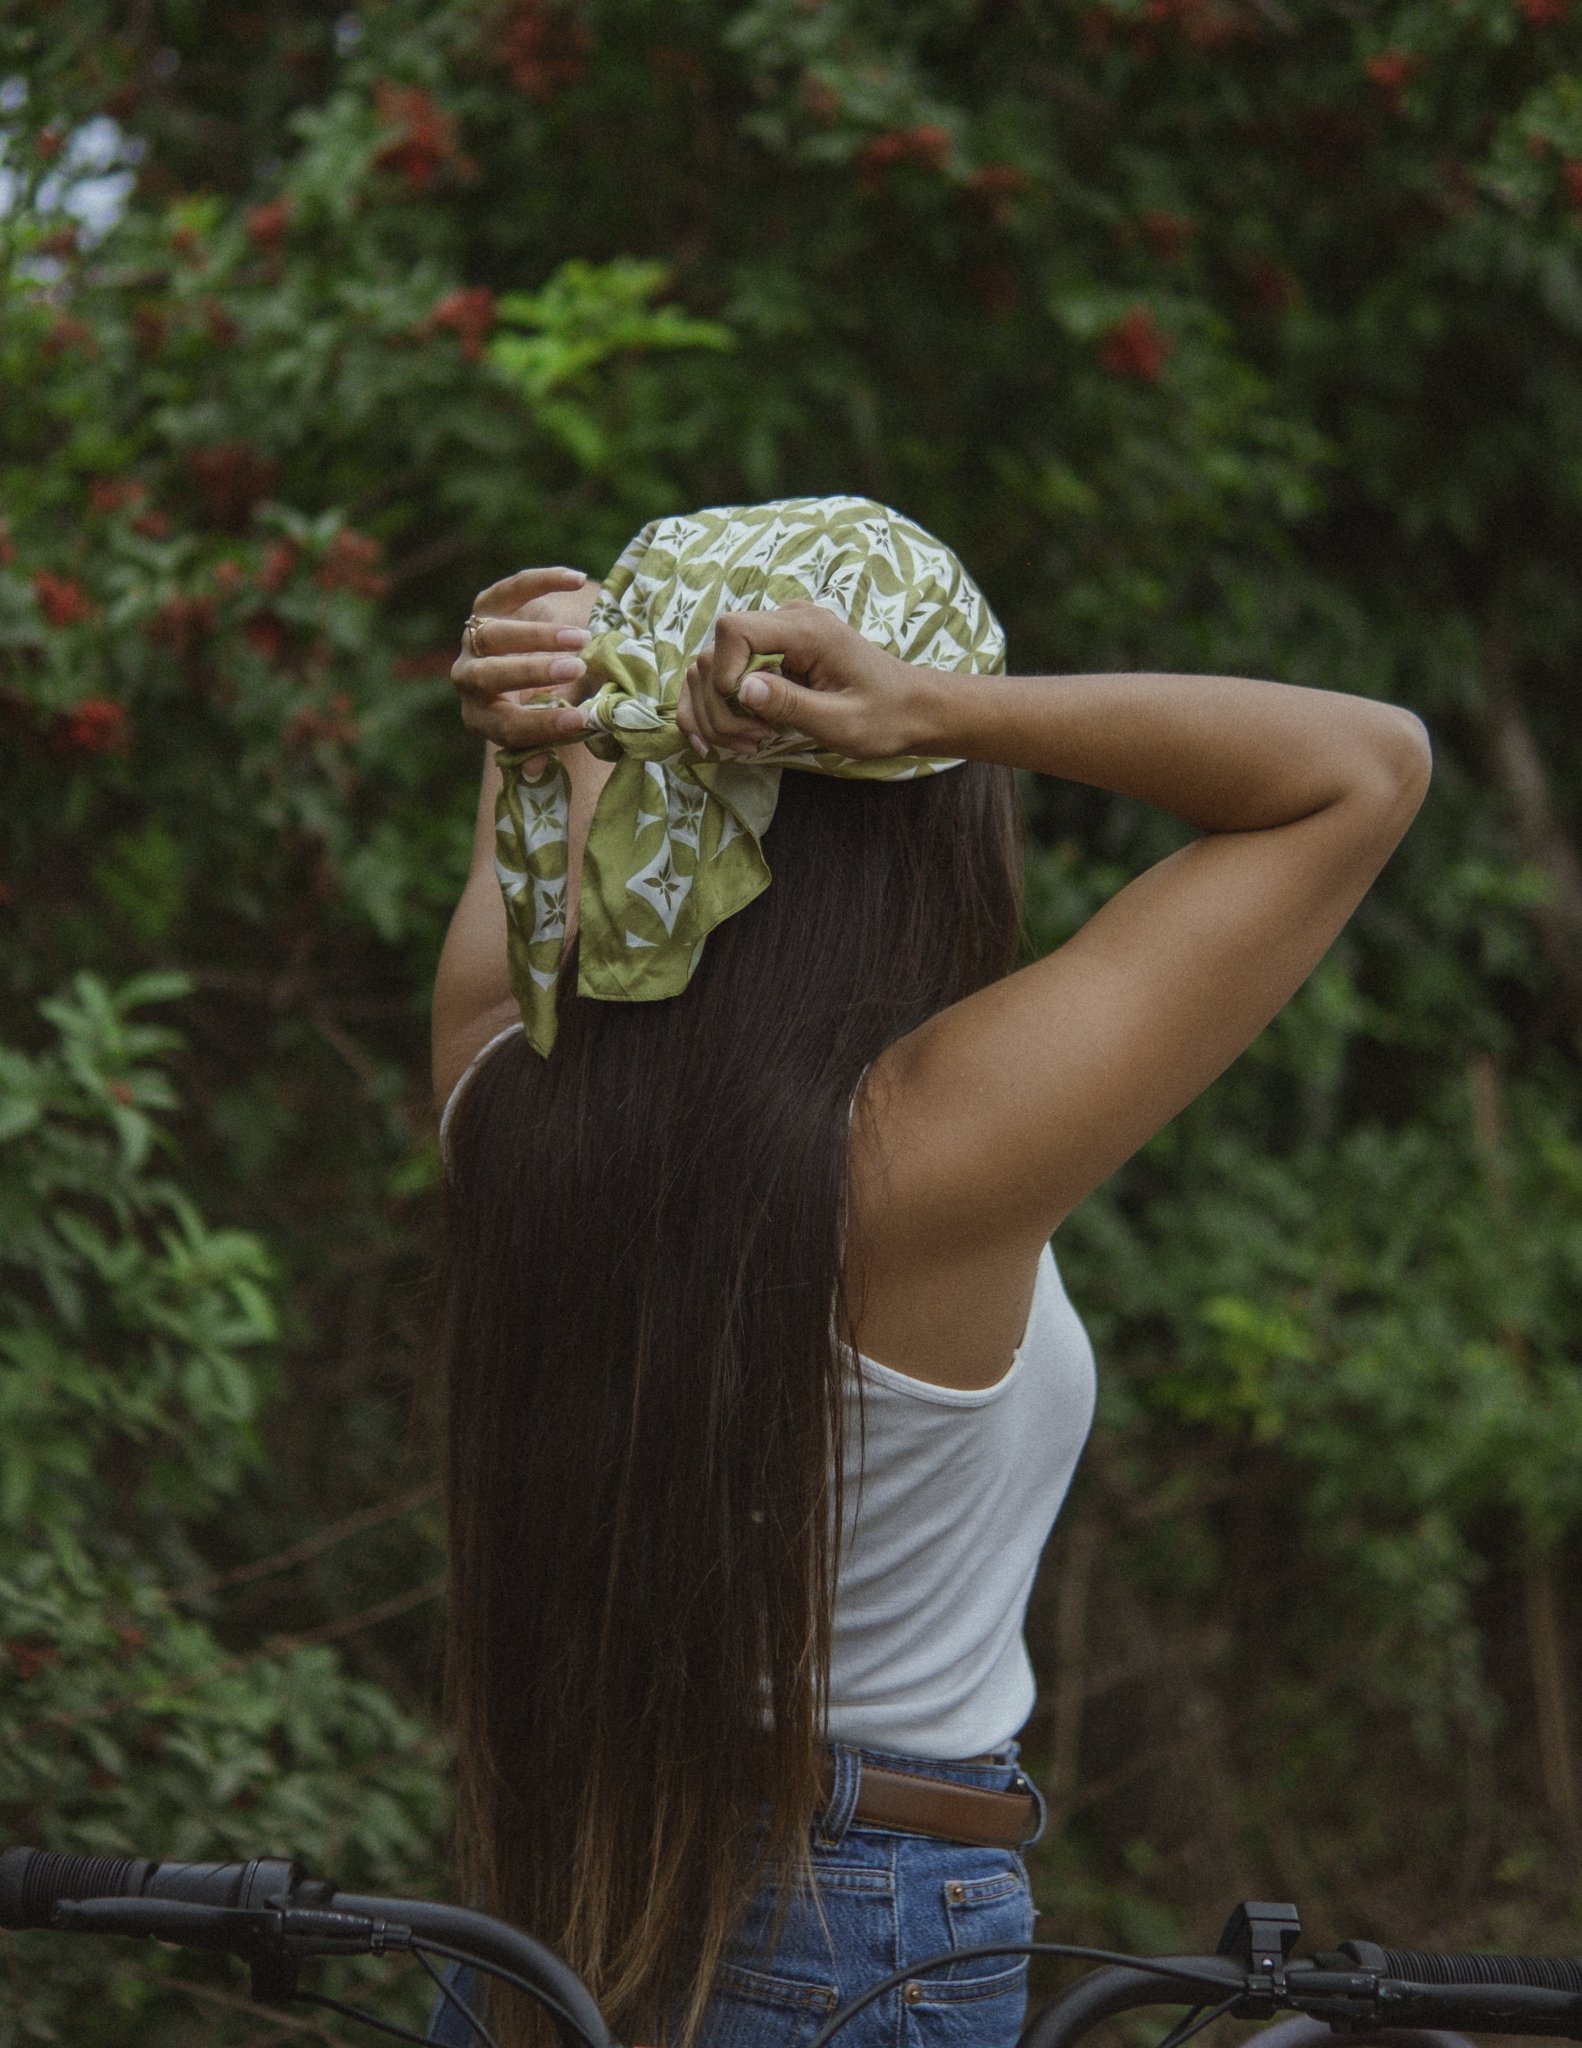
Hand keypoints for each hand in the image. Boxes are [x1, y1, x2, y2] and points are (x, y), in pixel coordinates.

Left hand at [450, 565, 601, 769]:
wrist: (540, 653)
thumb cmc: (552, 698)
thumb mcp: (555, 717)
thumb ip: (557, 731)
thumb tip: (549, 763)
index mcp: (483, 718)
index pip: (508, 727)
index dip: (543, 725)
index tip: (581, 721)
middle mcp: (468, 680)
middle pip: (490, 676)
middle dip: (532, 672)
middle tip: (575, 667)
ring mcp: (472, 639)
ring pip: (495, 635)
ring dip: (538, 635)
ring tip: (582, 637)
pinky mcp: (486, 603)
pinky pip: (510, 589)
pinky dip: (543, 582)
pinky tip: (575, 579)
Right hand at [676, 600, 926, 761]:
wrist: (912, 708)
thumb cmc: (885, 717)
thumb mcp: (841, 722)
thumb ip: (791, 704)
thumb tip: (740, 690)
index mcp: (808, 629)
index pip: (734, 629)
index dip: (724, 673)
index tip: (746, 713)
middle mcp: (789, 620)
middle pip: (716, 651)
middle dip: (719, 704)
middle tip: (752, 743)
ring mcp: (780, 634)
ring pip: (713, 665)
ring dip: (718, 710)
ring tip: (751, 742)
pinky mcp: (775, 652)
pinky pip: (728, 672)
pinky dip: (721, 706)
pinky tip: (734, 737)